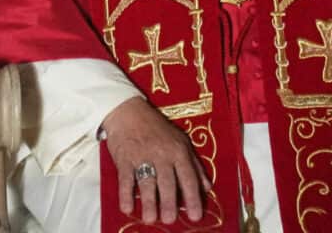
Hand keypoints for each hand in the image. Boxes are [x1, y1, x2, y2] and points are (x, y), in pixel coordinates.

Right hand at [99, 96, 205, 224]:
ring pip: (147, 182)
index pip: (188, 177)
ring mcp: (142, 156)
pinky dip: (125, 194)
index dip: (192, 197)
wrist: (128, 111)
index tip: (195, 216)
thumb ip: (194, 165)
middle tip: (170, 220)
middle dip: (169, 202)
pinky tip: (127, 208)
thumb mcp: (180, 141)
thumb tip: (207, 187)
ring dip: (149, 201)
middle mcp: (161, 154)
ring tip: (151, 219)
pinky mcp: (124, 158)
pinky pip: (125, 179)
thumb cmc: (156, 128)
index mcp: (178, 151)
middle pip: (167, 182)